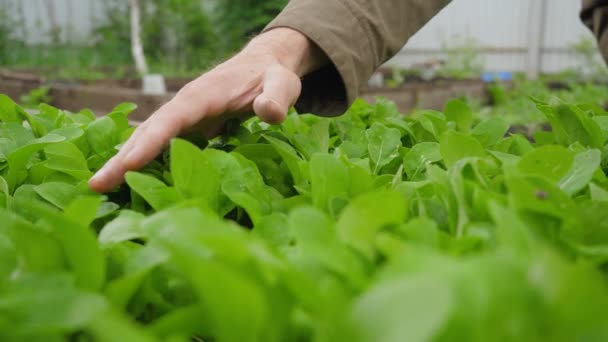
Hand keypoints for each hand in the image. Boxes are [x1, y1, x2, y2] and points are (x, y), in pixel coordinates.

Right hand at [89, 28, 326, 192]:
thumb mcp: (282, 84)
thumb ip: (277, 97)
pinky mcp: (189, 128)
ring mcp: (184, 117)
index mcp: (203, 96)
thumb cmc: (273, 77)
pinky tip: (130, 184)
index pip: (171, 120)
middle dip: (122, 158)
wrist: (264, 67)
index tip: (126, 165)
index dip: (150, 143)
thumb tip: (268, 113)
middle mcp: (185, 106)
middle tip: (95, 186)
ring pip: (149, 140)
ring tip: (99, 189)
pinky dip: (143, 162)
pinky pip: (161, 146)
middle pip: (148, 132)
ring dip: (125, 162)